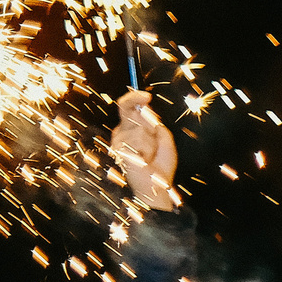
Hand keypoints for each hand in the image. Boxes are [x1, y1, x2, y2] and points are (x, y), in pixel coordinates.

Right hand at [107, 90, 179, 210]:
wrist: (158, 185)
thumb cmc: (160, 166)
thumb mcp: (164, 140)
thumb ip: (156, 124)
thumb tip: (147, 110)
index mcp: (131, 128)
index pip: (127, 106)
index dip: (135, 97)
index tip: (147, 96)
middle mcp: (121, 132)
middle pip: (126, 109)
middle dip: (146, 119)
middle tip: (155, 135)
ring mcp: (118, 140)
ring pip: (138, 127)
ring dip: (151, 142)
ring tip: (150, 155)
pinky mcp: (118, 149)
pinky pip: (137, 139)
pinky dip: (147, 149)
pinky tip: (144, 159)